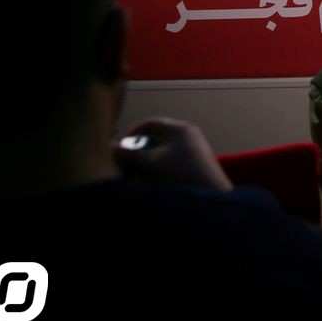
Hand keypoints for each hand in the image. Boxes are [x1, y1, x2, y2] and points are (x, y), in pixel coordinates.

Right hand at [114, 117, 232, 190]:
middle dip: (138, 151)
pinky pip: (170, 164)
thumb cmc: (185, 176)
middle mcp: (189, 136)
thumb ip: (129, 155)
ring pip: (161, 153)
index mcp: (180, 129)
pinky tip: (151, 184)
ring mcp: (193, 151)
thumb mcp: (152, 164)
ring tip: (136, 176)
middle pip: (155, 138)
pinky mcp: (194, 166)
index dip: (132, 133)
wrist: (212, 197)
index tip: (120, 147)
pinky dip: (158, 171)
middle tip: (126, 164)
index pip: (150, 123)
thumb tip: (109, 148)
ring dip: (147, 163)